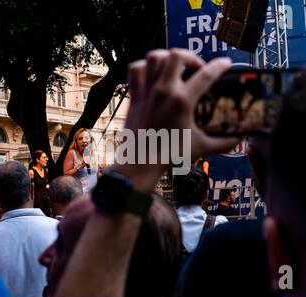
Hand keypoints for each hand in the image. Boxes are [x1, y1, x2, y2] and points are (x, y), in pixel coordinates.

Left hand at [114, 49, 239, 190]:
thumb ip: (224, 143)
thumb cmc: (169, 155)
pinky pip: (135, 70)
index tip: (226, 64)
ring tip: (175, 66)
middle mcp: (163, 91)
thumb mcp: (201, 148)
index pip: (206, 75)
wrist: (141, 162)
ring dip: (167, 57)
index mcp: (182, 102)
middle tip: (197, 68)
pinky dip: (144, 66)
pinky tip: (153, 74)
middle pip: (176, 55)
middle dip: (191, 56)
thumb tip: (240, 138)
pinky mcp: (135, 96)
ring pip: (154, 57)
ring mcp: (147, 92)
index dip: (220, 66)